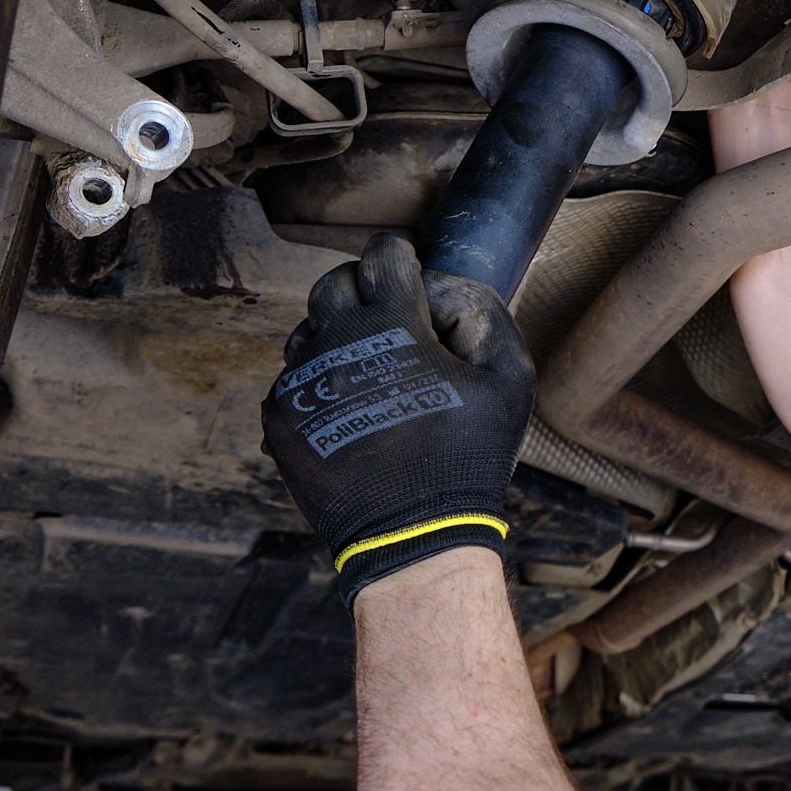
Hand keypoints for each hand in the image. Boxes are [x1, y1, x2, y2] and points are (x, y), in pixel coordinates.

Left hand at [263, 233, 534, 603]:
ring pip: (306, 331)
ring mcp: (301, 382)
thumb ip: (486, 316)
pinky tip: (350, 411)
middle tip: (388, 320)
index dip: (399, 255)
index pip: (382, 254)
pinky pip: (292, 379)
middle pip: (332, 284)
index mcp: (393, 325)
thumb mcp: (510, 380)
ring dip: (335, 337)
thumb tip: (447, 287)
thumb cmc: (469, 455)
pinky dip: (319, 384)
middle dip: (361, 289)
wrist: (412, 535)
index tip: (409, 271)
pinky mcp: (280, 418)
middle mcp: (336, 343)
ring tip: (369, 373)